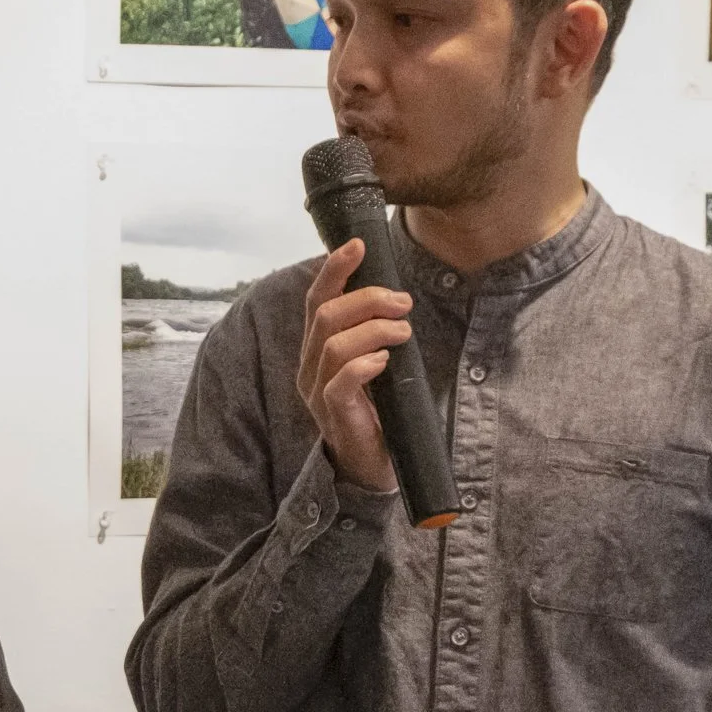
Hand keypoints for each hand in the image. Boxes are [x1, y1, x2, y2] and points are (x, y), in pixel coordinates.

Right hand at [296, 238, 412, 494]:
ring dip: (374, 330)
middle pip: (326, 316)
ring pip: (333, 344)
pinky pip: (340, 381)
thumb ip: (372, 333)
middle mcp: (308, 367)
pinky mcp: (334, 415)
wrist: (371, 466)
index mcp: (316, 349)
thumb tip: (394, 295)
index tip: (359, 246)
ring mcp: (317, 392)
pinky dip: (365, 364)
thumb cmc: (376, 410)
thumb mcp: (373, 362)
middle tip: (403, 303)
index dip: (334, 270)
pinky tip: (386, 362)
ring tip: (403, 332)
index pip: (315, 301)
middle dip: (367, 299)